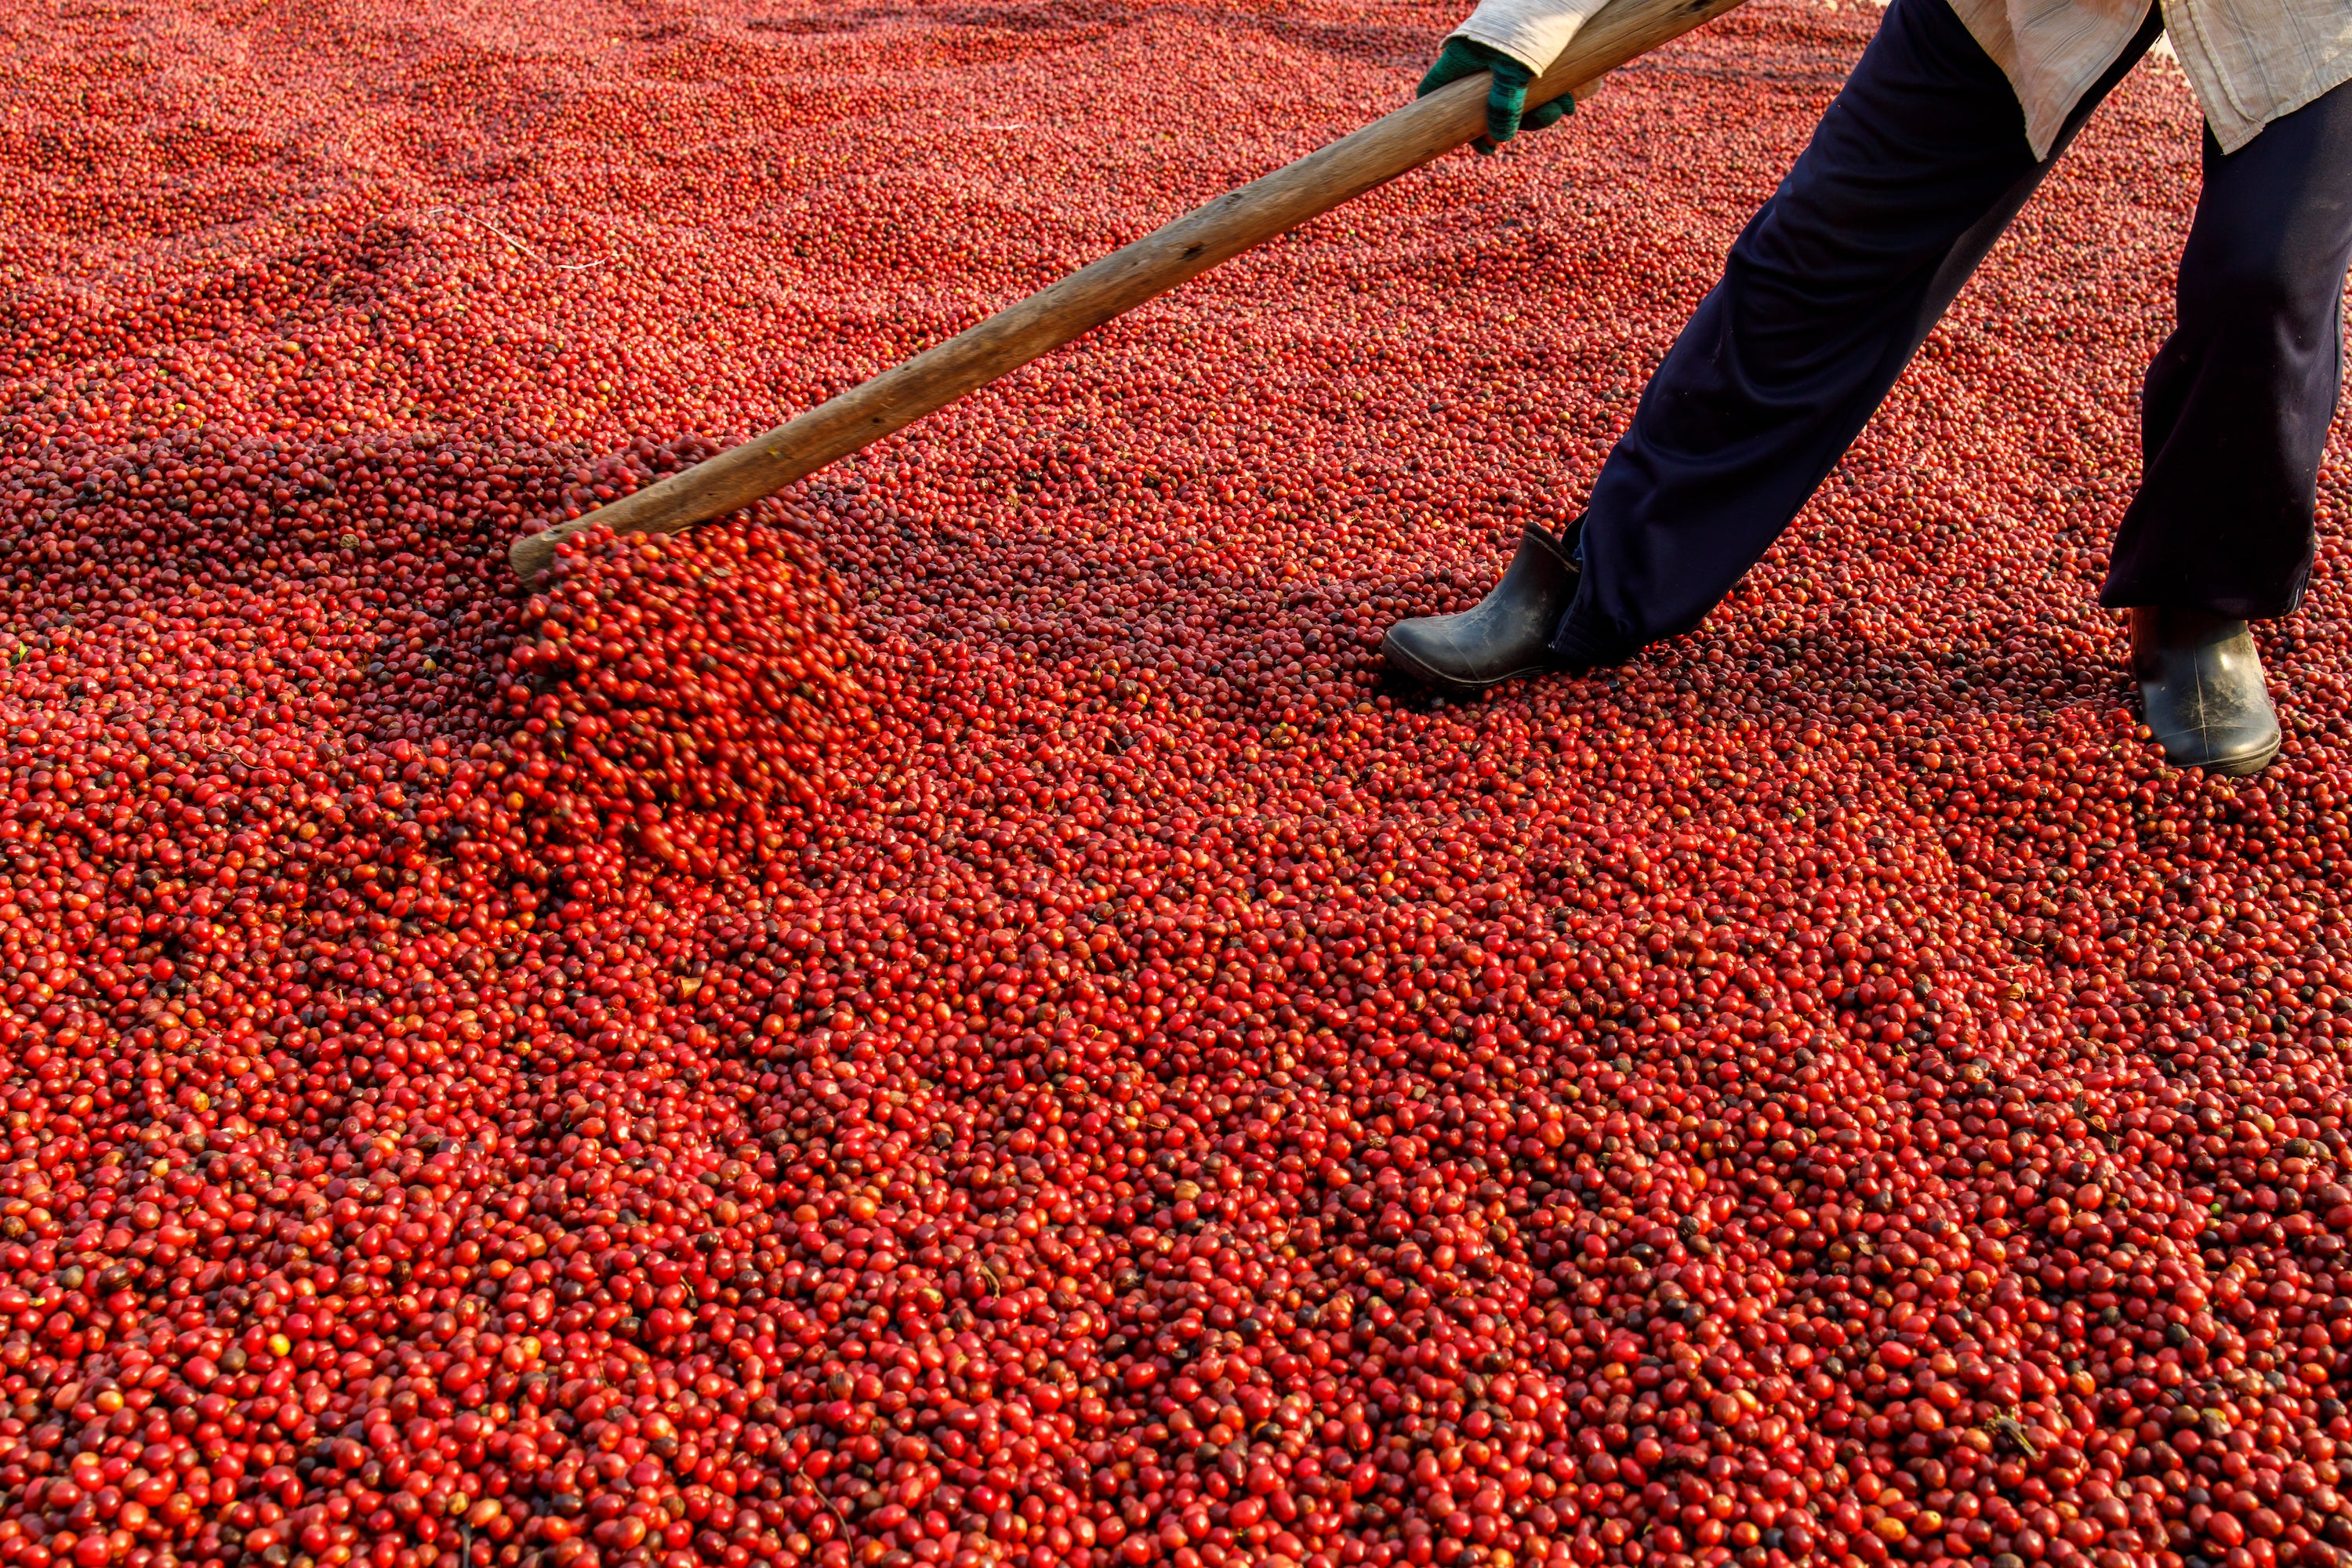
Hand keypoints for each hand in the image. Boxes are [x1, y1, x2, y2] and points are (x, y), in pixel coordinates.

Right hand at [1417, 36, 1571, 152]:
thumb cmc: (1527, 24)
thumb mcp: (1513, 68)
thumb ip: (1503, 105)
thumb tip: (1500, 138)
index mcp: (1460, 59)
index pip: (1433, 93)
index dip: (1442, 121)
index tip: (1462, 140)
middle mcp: (1477, 61)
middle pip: (1481, 106)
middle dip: (1510, 121)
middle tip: (1530, 129)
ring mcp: (1501, 61)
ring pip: (1511, 100)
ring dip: (1539, 112)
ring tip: (1562, 109)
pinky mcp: (1526, 59)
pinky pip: (1532, 88)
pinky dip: (1550, 98)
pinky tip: (1568, 103)